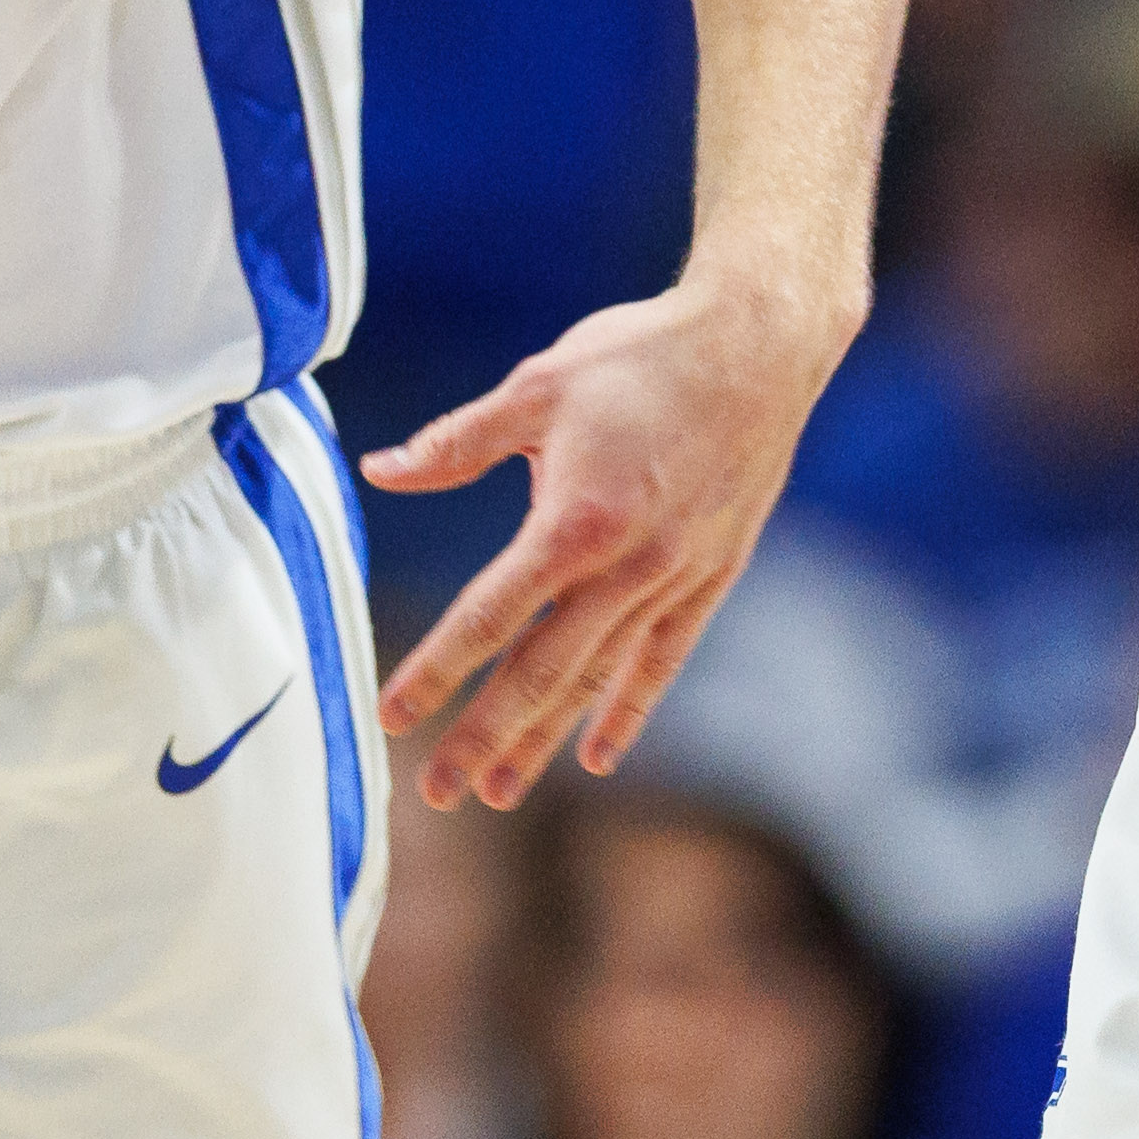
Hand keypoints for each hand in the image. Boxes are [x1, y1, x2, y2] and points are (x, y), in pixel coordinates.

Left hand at [364, 262, 854, 807]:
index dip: (436, 670)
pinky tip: (597, 754)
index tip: (393, 716)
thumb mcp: (538, 387)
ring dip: (545, 738)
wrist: (759, 345)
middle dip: (484, 736)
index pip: (489, 616)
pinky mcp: (711, 576)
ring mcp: (674, 578)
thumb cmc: (641, 356)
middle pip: (542, 671)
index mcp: (574, 521)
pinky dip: (628, 710)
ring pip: (599, 679)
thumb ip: (456, 443)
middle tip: (435, 792)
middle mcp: (627, 566)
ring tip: (500, 792)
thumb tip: (379, 473)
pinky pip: (663, 660)